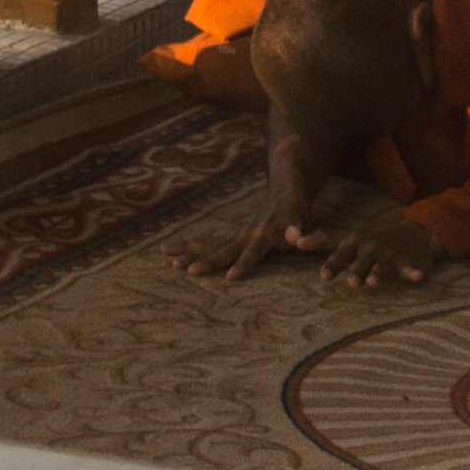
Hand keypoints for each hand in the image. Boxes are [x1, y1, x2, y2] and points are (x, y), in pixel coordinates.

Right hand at [175, 209, 300, 285]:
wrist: (285, 191)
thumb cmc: (298, 213)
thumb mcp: (305, 223)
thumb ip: (303, 233)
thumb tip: (298, 239)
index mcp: (265, 235)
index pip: (252, 253)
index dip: (242, 264)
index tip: (229, 277)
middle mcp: (246, 234)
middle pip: (221, 248)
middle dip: (202, 259)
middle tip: (182, 268)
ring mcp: (236, 234)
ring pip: (208, 242)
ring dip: (187, 248)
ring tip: (164, 253)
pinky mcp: (232, 236)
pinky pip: (208, 242)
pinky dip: (190, 246)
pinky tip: (173, 251)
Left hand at [305, 201, 443, 289]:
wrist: (412, 232)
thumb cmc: (372, 239)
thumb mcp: (348, 237)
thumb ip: (323, 241)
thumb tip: (295, 241)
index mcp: (355, 243)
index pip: (340, 255)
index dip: (332, 265)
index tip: (323, 276)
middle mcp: (371, 248)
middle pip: (361, 263)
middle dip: (356, 271)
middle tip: (351, 283)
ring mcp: (390, 255)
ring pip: (383, 268)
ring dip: (378, 274)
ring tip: (373, 282)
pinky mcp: (409, 262)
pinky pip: (411, 269)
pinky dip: (414, 273)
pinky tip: (417, 277)